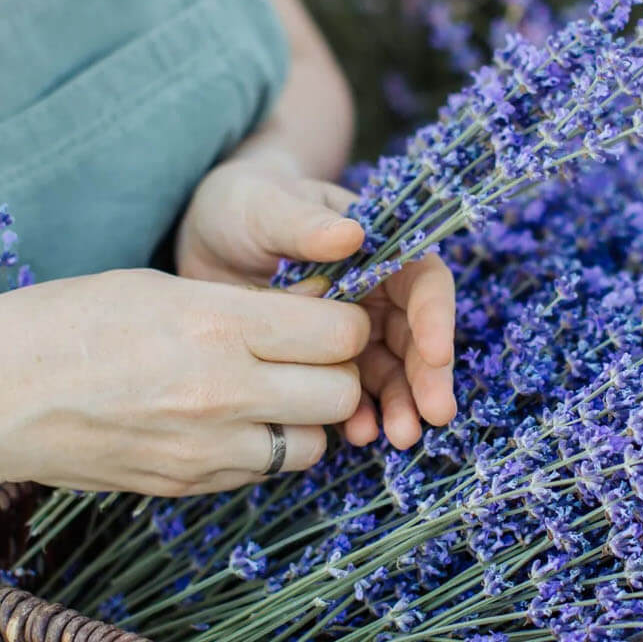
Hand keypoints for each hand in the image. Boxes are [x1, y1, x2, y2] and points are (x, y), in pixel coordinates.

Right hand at [0, 268, 370, 497]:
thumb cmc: (59, 323)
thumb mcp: (156, 287)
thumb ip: (239, 307)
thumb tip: (307, 315)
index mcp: (218, 324)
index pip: (340, 332)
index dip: (341, 320)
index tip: (322, 313)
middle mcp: (223, 392)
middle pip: (340, 393)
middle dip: (335, 372)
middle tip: (304, 355)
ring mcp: (206, 449)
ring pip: (312, 444)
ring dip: (304, 418)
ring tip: (267, 391)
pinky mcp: (185, 485)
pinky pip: (261, 471)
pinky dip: (262, 449)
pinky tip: (226, 421)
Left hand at [176, 151, 455, 448]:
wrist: (207, 237)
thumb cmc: (244, 205)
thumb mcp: (267, 207)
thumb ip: (305, 223)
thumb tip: (352, 234)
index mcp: (379, 248)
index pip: (423, 282)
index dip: (435, 317)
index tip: (434, 353)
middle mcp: (376, 292)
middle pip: (417, 337)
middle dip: (427, 377)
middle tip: (432, 415)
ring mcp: (353, 331)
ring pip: (391, 372)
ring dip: (401, 404)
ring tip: (399, 436)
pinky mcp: (325, 361)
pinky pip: (352, 392)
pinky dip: (360, 414)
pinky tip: (356, 435)